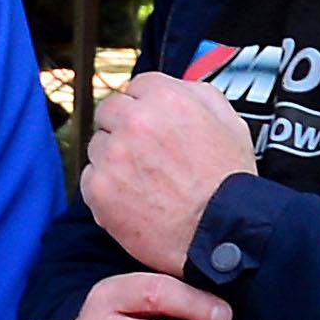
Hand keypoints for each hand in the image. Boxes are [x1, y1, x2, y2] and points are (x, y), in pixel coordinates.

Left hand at [79, 68, 255, 275]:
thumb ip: (196, 95)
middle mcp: (134, 122)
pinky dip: (106, 189)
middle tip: (146, 155)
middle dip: (124, 129)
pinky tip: (134, 200)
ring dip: (114, 159)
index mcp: (165, 99)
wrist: (222, 233)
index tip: (153, 126)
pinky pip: (90, 179)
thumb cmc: (229, 182)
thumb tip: (176, 87)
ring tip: (145, 182)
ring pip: (98, 145)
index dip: (147, 108)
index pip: (137, 87)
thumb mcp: (230, 122)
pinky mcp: (98, 189)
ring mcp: (112, 156)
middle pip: (110, 111)